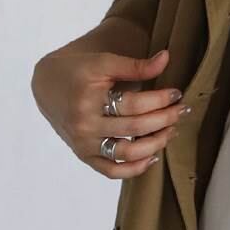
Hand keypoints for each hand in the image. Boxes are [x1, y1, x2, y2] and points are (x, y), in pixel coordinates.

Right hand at [31, 41, 191, 177]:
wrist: (48, 87)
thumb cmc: (78, 71)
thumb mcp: (103, 62)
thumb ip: (134, 65)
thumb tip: (166, 58)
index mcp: (88, 98)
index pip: (133, 103)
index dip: (159, 99)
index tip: (177, 94)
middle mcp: (84, 124)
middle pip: (134, 127)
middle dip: (164, 119)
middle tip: (182, 111)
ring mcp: (84, 144)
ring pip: (126, 152)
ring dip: (155, 144)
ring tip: (171, 131)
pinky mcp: (85, 156)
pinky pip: (112, 171)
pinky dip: (134, 169)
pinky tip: (153, 157)